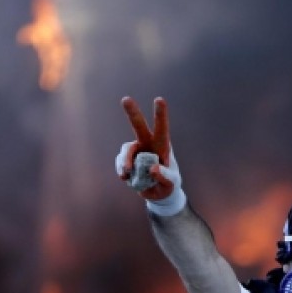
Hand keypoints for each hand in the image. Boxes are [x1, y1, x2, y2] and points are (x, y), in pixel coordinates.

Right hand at [117, 97, 183, 211]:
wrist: (157, 193)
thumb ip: (164, 177)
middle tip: (125, 99)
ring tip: (126, 174)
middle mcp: (148, 144)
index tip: (159, 99)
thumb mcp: (171, 183)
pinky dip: (122, 170)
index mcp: (162, 146)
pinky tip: (126, 178)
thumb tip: (153, 168)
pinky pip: (120, 162)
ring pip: (127, 149)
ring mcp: (136, 151)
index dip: (160, 114)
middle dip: (132, 112)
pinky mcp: (126, 160)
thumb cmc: (169, 184)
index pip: (162, 128)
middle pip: (138, 126)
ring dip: (125, 161)